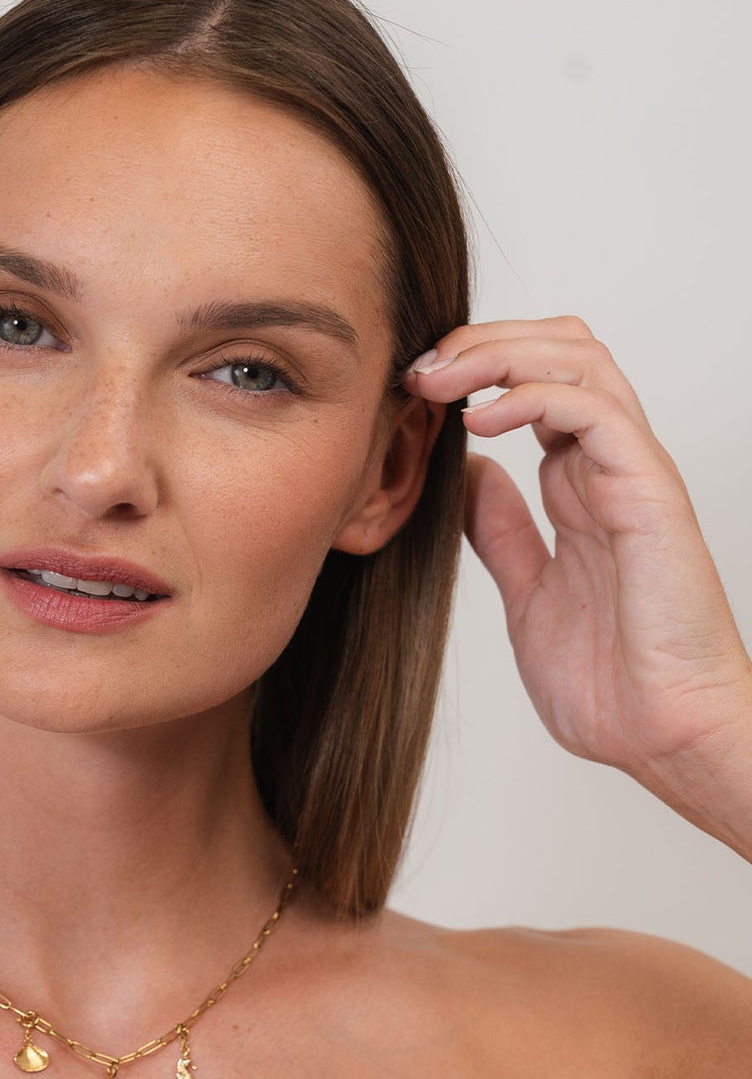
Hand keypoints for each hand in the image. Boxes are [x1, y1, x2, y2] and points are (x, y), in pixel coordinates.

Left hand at [402, 315, 751, 819]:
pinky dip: (534, 397)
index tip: (411, 389)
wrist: (667, 736)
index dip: (475, 369)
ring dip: (502, 353)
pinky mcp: (649, 493)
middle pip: (559, 350)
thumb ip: (501, 532)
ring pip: (580, 361)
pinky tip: (479, 421)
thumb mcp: (528, 593)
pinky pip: (597, 412)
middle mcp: (608, 468)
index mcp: (581, 487)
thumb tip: (465, 474)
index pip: (535, 383)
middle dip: (483, 342)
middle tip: (419, 368)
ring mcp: (632, 474)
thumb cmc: (612, 682)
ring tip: (441, 380)